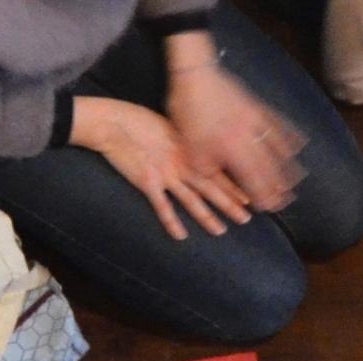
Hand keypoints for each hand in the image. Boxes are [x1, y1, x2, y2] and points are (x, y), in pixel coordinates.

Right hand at [70, 97, 251, 240]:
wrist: (113, 123)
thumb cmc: (139, 121)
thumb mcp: (171, 129)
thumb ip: (186, 143)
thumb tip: (198, 151)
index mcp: (189, 150)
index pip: (216, 171)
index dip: (233, 186)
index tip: (249, 198)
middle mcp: (182, 164)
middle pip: (211, 188)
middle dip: (230, 204)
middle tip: (247, 219)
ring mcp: (166, 174)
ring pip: (192, 200)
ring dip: (207, 216)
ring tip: (221, 231)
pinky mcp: (148, 182)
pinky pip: (162, 206)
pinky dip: (171, 222)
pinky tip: (181, 236)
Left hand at [167, 62, 302, 212]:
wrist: (196, 74)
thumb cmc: (188, 111)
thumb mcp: (189, 146)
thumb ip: (204, 169)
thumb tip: (214, 183)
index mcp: (232, 151)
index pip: (252, 180)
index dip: (262, 195)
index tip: (270, 208)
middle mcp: (249, 139)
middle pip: (269, 168)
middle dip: (279, 187)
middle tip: (287, 201)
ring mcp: (257, 122)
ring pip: (278, 150)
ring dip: (288, 167)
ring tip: (297, 180)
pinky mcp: (257, 108)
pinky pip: (279, 125)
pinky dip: (290, 137)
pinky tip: (298, 145)